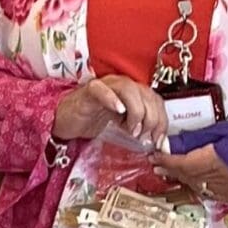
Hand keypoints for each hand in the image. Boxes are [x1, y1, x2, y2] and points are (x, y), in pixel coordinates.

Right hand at [51, 76, 166, 144]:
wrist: (65, 120)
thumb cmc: (92, 121)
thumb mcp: (122, 126)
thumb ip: (140, 129)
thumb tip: (158, 142)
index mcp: (133, 92)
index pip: (156, 100)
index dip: (161, 120)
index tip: (158, 140)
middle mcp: (121, 85)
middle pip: (146, 94)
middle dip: (151, 119)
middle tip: (145, 137)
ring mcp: (105, 86)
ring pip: (129, 89)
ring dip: (136, 111)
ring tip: (132, 130)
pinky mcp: (89, 91)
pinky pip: (102, 89)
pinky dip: (112, 99)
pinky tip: (118, 112)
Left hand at [153, 119, 227, 202]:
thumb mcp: (222, 130)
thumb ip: (195, 140)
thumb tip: (169, 145)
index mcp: (222, 160)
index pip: (186, 163)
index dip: (168, 160)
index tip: (155, 156)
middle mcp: (226, 179)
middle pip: (190, 176)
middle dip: (172, 169)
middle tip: (157, 163)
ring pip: (198, 187)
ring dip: (182, 179)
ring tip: (167, 171)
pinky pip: (211, 193)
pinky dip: (198, 185)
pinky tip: (189, 179)